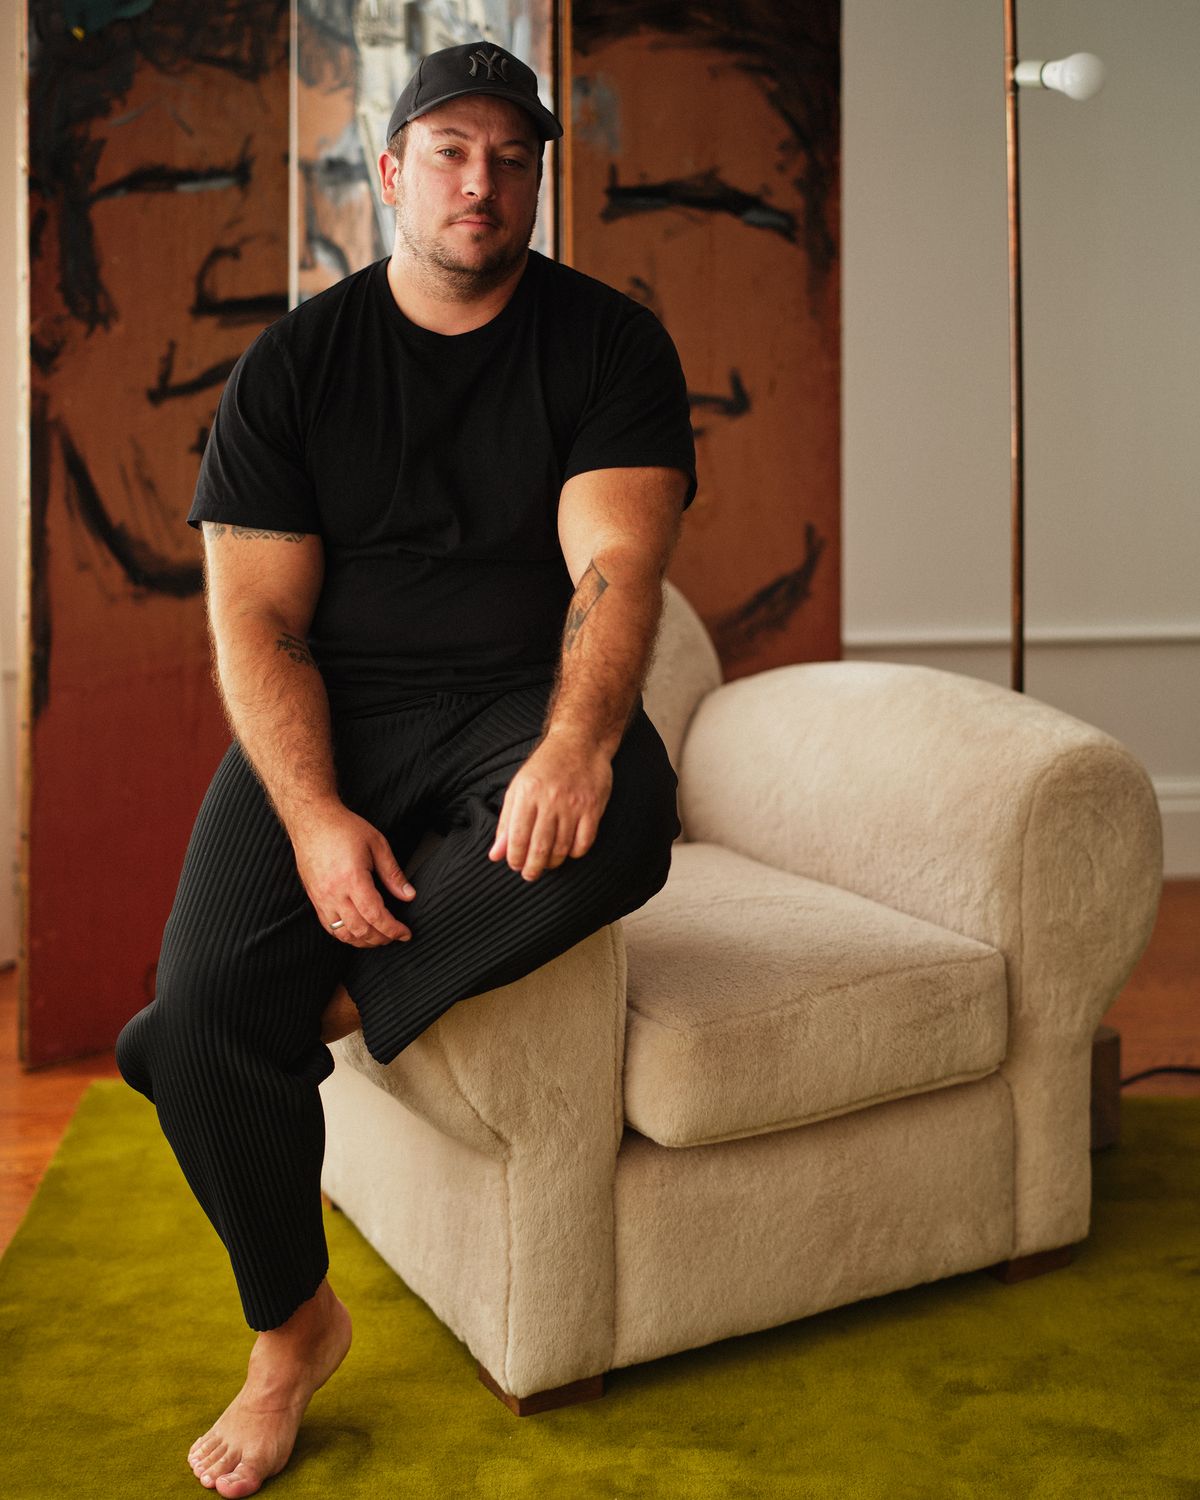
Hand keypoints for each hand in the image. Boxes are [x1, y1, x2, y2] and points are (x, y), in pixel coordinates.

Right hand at [291, 802, 415, 946]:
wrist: (312, 820)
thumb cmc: (344, 828)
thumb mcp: (377, 844)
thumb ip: (393, 873)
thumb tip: (409, 895)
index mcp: (352, 878)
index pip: (375, 915)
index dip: (392, 929)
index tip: (405, 933)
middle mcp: (334, 892)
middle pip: (360, 929)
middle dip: (382, 938)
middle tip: (396, 935)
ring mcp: (321, 898)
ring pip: (343, 933)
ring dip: (364, 941)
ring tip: (380, 937)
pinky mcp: (314, 899)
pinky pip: (329, 927)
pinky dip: (346, 935)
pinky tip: (359, 932)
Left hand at [488, 731, 612, 881]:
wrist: (580, 742)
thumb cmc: (545, 766)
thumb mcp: (519, 788)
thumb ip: (506, 822)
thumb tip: (495, 854)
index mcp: (528, 793)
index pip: (517, 838)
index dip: (515, 858)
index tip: (515, 865)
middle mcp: (551, 800)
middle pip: (539, 848)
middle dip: (532, 868)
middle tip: (529, 875)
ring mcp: (574, 805)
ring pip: (562, 849)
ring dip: (552, 862)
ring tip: (546, 863)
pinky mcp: (593, 808)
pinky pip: (584, 843)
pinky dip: (574, 853)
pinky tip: (567, 850)